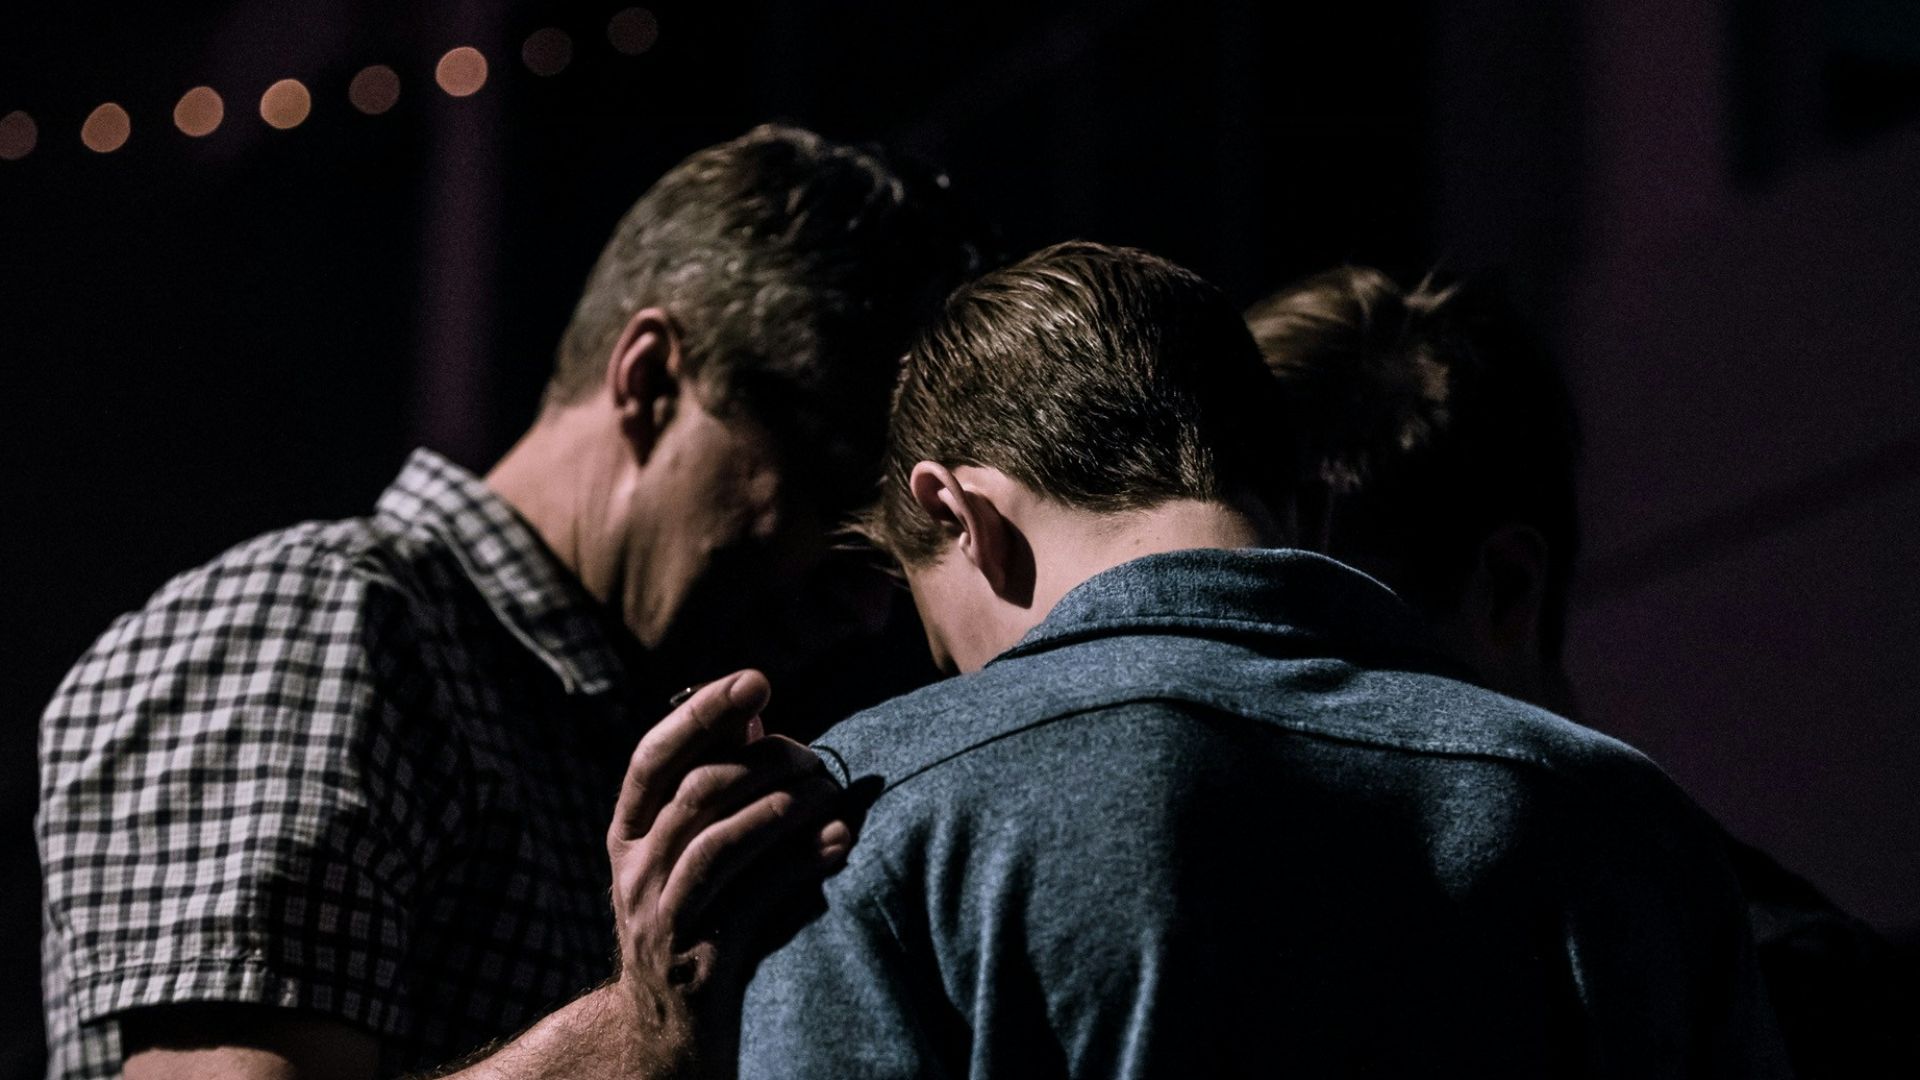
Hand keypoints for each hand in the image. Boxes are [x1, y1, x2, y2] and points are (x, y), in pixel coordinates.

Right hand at [605, 670, 852, 1073]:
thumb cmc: (699, 915)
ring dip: (782, 809)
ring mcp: (663, 919)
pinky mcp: (701, 961)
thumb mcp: (692, 849)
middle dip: (764, 764)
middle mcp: (634, 871)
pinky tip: (838, 842)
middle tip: (814, 757)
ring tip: (830, 792)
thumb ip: (716, 783)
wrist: (670, 1030)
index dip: (701, 712)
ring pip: (718, 843)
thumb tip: (751, 714)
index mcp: (627, 832)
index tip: (755, 679)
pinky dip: (799, 865)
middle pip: (695, 793)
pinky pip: (752, 900)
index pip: (653, 757)